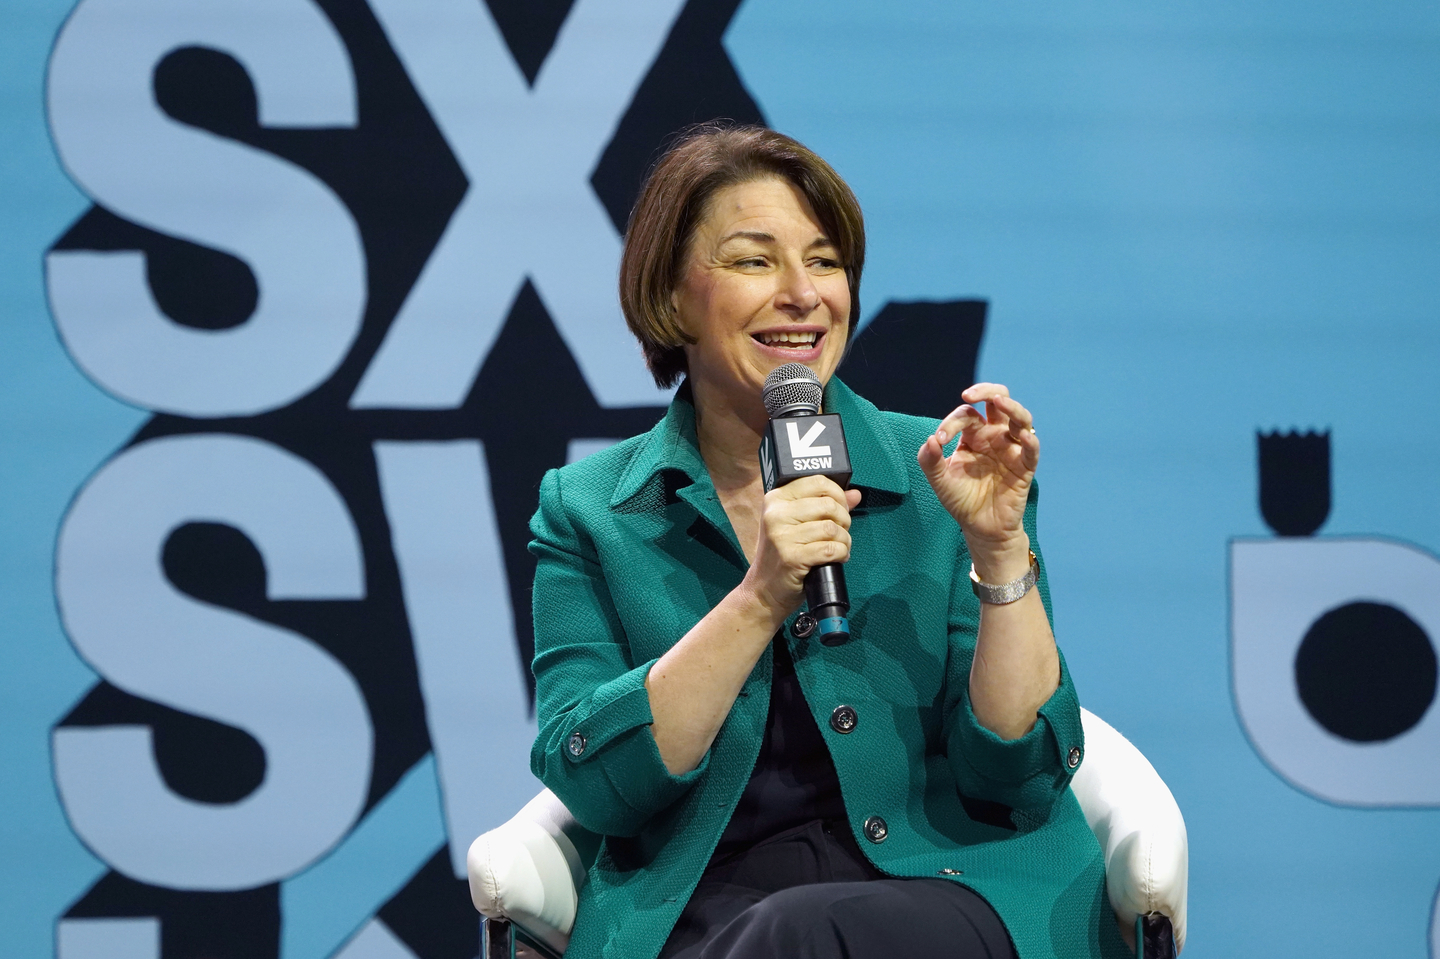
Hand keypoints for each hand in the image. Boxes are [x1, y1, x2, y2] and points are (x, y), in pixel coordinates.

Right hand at [742, 475, 861, 617]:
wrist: (764, 590)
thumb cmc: (782, 555)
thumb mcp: (798, 525)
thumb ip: (825, 506)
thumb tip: (854, 494)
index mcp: (776, 499)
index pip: (818, 482)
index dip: (838, 495)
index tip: (841, 509)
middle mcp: (776, 513)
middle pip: (829, 505)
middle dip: (844, 520)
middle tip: (840, 533)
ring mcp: (781, 536)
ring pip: (832, 528)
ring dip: (844, 541)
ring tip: (838, 548)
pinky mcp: (791, 557)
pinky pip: (831, 549)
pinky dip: (841, 554)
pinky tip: (836, 559)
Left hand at [917, 383, 1037, 579]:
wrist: (980, 528)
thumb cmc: (961, 500)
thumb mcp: (940, 481)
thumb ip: (930, 460)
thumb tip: (931, 439)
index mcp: (973, 436)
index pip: (967, 416)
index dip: (951, 423)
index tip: (939, 440)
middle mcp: (994, 437)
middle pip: (998, 402)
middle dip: (987, 391)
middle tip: (970, 394)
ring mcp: (1011, 449)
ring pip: (1019, 418)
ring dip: (1011, 407)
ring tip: (999, 401)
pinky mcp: (1024, 466)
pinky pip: (1031, 449)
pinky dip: (1029, 440)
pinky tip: (1022, 435)